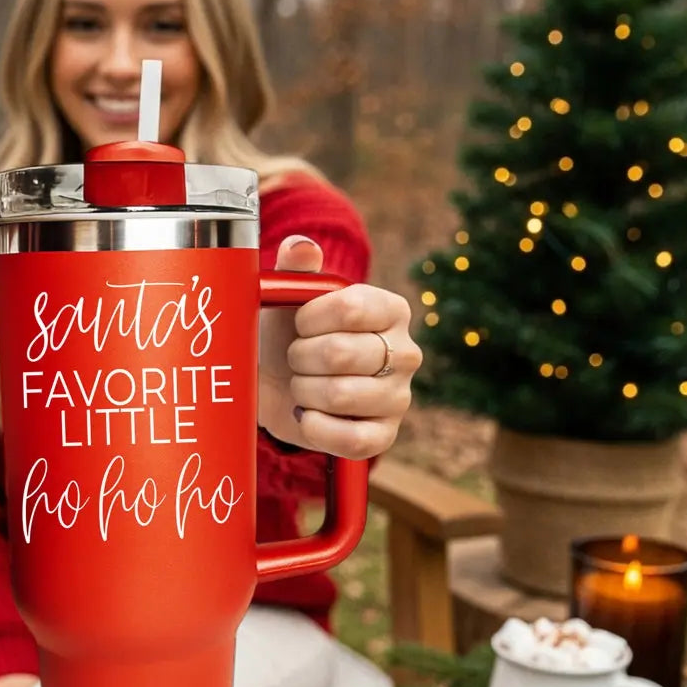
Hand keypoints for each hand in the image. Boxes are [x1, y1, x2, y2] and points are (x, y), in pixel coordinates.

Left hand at [258, 234, 421, 458]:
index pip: (350, 308)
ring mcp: (399, 397)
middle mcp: (406, 352)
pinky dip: (315, 428)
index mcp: (390, 309)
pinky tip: (305, 416)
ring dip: (303, 391)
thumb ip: (295, 267)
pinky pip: (350, 439)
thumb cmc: (289, 333)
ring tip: (301, 385)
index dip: (309, 319)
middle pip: (340, 354)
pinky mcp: (385, 436)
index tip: (298, 324)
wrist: (281, 386)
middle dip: (299, 358)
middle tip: (295, 359)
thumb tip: (300, 247)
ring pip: (339, 396)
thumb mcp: (288, 296)